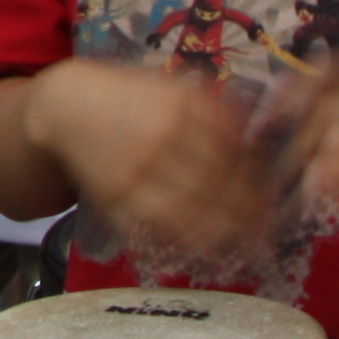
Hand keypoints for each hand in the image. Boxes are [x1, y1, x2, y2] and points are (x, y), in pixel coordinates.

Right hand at [28, 59, 279, 273]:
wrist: (66, 107)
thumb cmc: (130, 97)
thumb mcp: (173, 88)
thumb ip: (214, 110)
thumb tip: (261, 144)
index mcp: (183, 106)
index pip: (236, 152)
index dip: (258, 182)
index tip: (272, 201)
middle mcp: (163, 137)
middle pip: (220, 185)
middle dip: (248, 214)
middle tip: (266, 233)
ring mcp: (139, 170)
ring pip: (193, 211)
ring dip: (224, 235)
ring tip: (244, 248)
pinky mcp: (117, 198)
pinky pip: (159, 227)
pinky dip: (186, 243)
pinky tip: (205, 251)